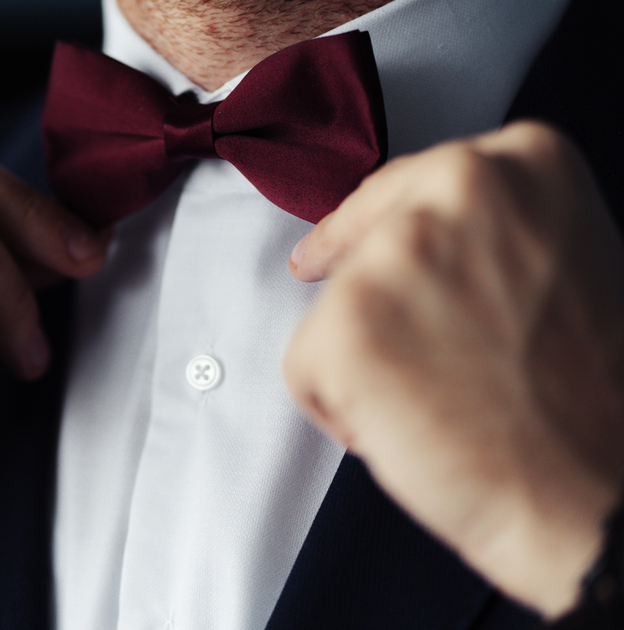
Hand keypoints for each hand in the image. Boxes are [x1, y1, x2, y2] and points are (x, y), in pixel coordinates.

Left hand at [285, 121, 623, 617]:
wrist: (600, 494)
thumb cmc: (592, 403)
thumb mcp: (567, 266)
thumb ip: (489, 235)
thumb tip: (414, 249)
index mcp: (523, 161)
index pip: (407, 187)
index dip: (376, 230)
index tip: (347, 249)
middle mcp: (456, 188)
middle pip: (361, 243)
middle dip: (374, 302)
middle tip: (420, 359)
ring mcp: (393, 256)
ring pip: (332, 309)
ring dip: (366, 363)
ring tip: (443, 404)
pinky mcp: (343, 326)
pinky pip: (304, 368)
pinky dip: (338, 409)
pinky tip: (409, 429)